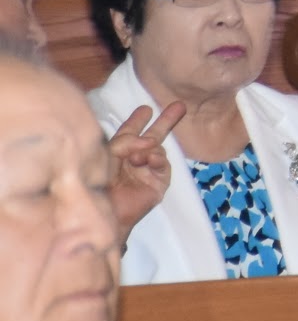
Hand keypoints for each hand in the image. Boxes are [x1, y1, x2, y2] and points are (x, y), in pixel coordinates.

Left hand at [108, 102, 186, 233]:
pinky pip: (163, 165)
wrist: (102, 214)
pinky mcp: (157, 183)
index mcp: (117, 153)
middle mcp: (134, 159)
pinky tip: (150, 160)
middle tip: (179, 106)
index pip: (129, 132)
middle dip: (165, 121)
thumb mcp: (106, 155)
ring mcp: (147, 171)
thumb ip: (126, 141)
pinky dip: (157, 159)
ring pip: (158, 148)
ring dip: (149, 148)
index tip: (146, 109)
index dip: (137, 120)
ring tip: (138, 158)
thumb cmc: (95, 184)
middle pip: (153, 136)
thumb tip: (150, 140)